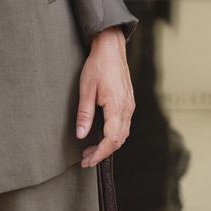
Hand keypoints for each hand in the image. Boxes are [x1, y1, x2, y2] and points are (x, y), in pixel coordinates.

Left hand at [75, 29, 133, 167]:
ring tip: (91, 150)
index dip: (99, 153)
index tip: (87, 161)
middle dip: (102, 153)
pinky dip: (114, 136)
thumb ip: (84, 114)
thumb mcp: (86, 90)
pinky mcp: (129, 103)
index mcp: (117, 107)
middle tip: (86, 159)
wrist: (111, 49)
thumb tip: (81, 135)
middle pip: (118, 140)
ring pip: (123, 134)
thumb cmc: (98, 66)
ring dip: (108, 145)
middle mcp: (127, 108)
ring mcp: (130, 106)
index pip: (111, 139)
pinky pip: (124, 125)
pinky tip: (102, 135)